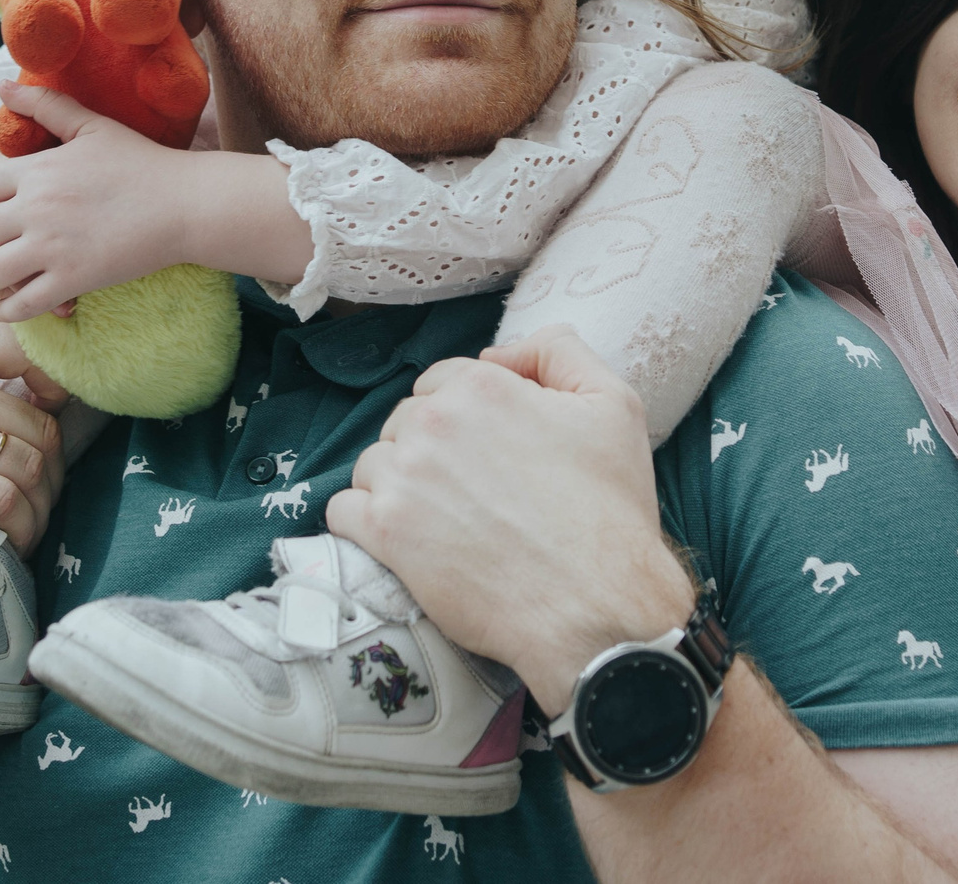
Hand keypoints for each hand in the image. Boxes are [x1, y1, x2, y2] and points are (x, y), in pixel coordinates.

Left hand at [0, 82, 193, 319]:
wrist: (186, 203)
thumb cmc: (143, 162)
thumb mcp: (92, 125)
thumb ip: (46, 105)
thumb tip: (3, 84)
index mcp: (38, 170)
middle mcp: (36, 208)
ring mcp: (53, 246)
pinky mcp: (73, 279)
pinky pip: (23, 304)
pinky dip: (4, 312)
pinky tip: (2, 311)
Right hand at [0, 323, 67, 624]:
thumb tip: (46, 398)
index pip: (26, 346)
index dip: (59, 388)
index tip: (53, 429)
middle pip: (39, 422)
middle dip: (50, 473)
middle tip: (35, 508)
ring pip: (30, 464)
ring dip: (38, 509)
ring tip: (20, 534)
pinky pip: (6, 498)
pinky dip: (20, 530)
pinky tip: (6, 548)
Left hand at [326, 326, 694, 710]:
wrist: (598, 604)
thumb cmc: (610, 510)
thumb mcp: (614, 403)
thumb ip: (558, 352)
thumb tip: (498, 355)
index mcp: (481, 386)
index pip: (442, 383)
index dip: (467, 417)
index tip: (489, 453)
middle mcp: (433, 422)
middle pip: (405, 422)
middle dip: (431, 450)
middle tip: (473, 492)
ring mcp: (403, 478)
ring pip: (374, 464)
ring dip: (398, 486)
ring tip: (443, 521)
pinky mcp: (385, 534)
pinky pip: (344, 510)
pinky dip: (364, 522)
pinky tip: (401, 540)